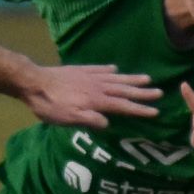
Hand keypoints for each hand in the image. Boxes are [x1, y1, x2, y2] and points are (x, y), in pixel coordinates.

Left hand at [24, 63, 161, 130]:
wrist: (33, 82)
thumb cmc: (50, 105)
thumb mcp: (68, 118)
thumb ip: (89, 119)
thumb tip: (108, 124)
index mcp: (96, 100)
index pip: (123, 106)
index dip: (139, 109)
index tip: (155, 110)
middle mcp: (97, 86)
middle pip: (124, 90)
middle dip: (142, 92)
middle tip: (159, 92)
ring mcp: (90, 76)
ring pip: (115, 78)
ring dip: (131, 79)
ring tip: (147, 78)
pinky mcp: (80, 70)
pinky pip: (100, 69)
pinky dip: (110, 70)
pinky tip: (116, 69)